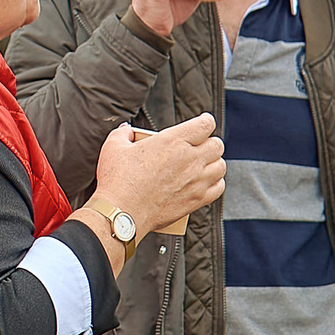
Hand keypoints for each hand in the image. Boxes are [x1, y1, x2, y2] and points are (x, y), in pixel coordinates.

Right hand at [90, 111, 223, 239]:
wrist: (121, 212)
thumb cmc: (118, 180)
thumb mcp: (114, 147)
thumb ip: (123, 134)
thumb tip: (127, 131)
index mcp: (173, 141)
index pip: (205, 124)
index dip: (205, 122)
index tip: (201, 124)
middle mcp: (189, 159)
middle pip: (217, 145)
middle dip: (209, 142)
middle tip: (199, 146)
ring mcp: (195, 181)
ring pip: (221, 166)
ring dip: (214, 163)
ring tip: (203, 165)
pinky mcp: (196, 200)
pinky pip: (219, 188)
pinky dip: (215, 183)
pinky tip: (205, 183)